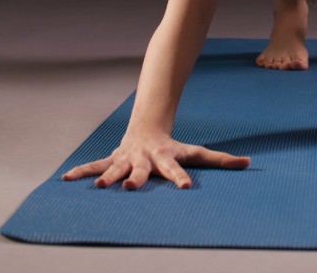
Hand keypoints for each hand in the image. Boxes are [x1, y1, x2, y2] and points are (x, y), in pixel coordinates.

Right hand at [61, 130, 250, 189]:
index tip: (184, 190)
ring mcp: (128, 158)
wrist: (148, 125)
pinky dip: (82, 171)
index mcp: (166, 159)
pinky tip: (66, 178)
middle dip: (137, 179)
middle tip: (132, 188)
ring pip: (116, 168)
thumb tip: (250, 163)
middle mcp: (145, 159)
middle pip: (143, 170)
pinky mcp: (113, 159)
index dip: (180, 179)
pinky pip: (96, 165)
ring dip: (107, 176)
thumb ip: (221, 160)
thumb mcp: (196, 152)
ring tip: (98, 186)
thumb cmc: (173, 146)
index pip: (177, 170)